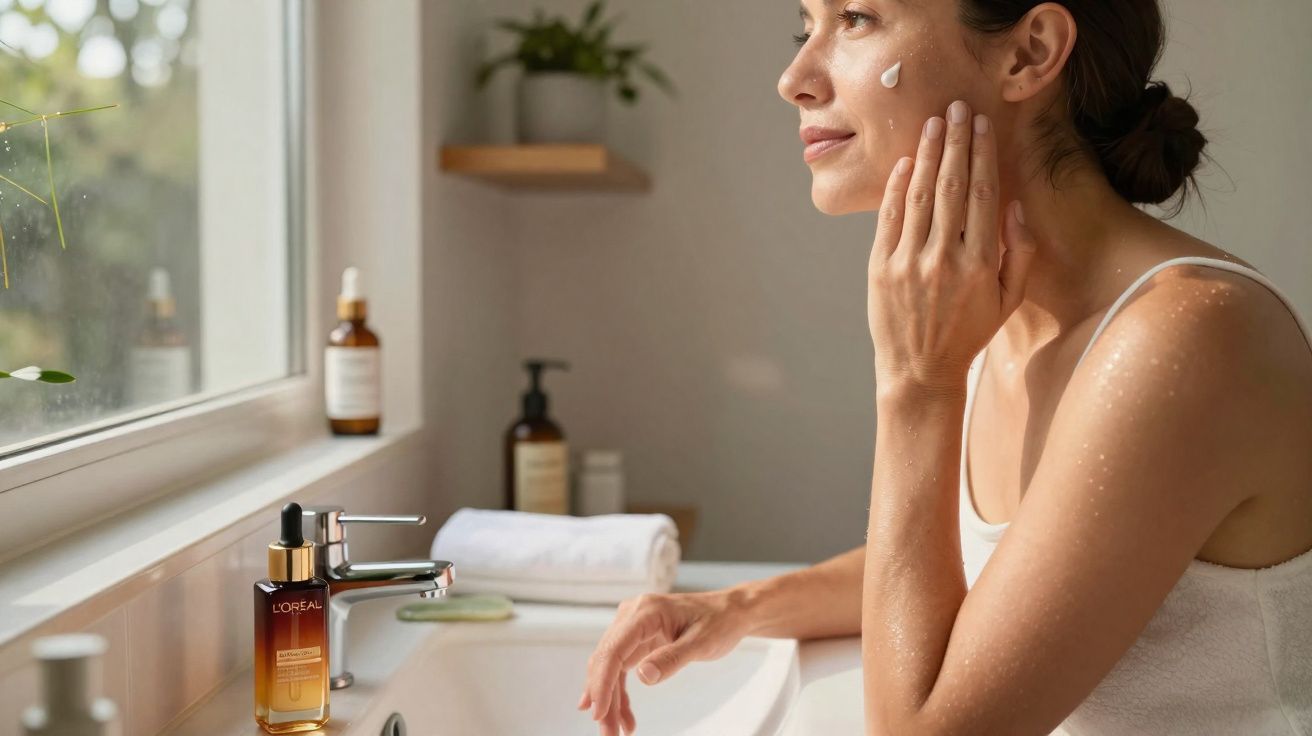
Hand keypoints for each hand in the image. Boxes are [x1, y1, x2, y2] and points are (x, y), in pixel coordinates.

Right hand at [578, 589, 751, 734]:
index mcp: (645, 612)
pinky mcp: (637, 640)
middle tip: (608, 733)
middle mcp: (632, 616)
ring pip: (610, 667)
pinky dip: (620, 693)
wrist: (729, 612)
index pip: (613, 649)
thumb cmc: (719, 621)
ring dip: (610, 700)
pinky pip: (621, 668)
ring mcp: (632, 627)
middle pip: (606, 661)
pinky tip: (624, 716)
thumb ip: (672, 658)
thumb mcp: (701, 643)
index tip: (599, 712)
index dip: (601, 683)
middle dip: (604, 699)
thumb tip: (643, 676)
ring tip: (615, 731)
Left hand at [868, 100, 1036, 394]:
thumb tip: (1015, 206)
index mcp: (980, 265)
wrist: (919, 370)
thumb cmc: (968, 333)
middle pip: (952, 187)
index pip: (983, 196)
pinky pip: (889, 218)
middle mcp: (944, 259)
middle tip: (956, 108)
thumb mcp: (1008, 301)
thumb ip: (1020, 253)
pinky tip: (907, 161)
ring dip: (928, 155)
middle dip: (955, 142)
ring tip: (933, 124)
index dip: (982, 155)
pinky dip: (898, 187)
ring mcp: (908, 262)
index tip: (981, 125)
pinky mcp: (880, 268)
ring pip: (920, 196)